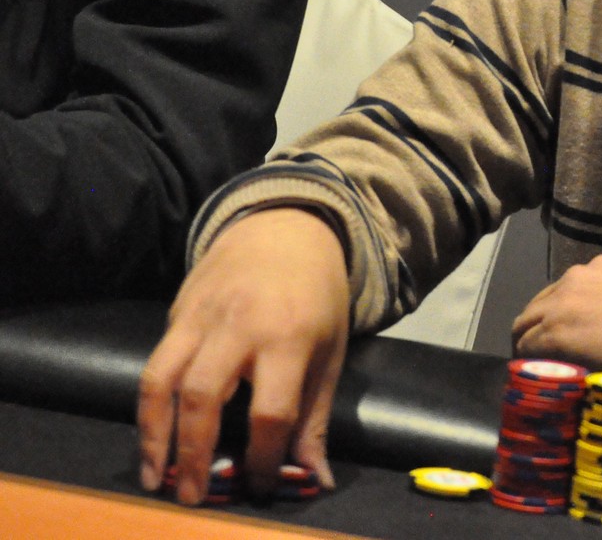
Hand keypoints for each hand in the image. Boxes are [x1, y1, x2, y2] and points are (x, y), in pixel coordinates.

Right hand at [137, 207, 349, 504]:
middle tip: (191, 495)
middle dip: (194, 453)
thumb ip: (316, 418)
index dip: (264, 457)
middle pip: (204, 396)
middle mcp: (240, 325)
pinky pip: (154, 363)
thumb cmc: (316, 295)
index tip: (261, 485)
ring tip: (156, 476)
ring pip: (162, 379)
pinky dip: (148, 405)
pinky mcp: (176, 312)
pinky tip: (153, 435)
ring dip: (154, 434)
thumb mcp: (331, 351)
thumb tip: (314, 478)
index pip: (271, 410)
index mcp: (289, 337)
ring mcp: (201, 316)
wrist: (285, 227)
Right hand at [511, 254, 601, 371]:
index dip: (524, 357)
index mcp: (554, 330)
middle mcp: (559, 298)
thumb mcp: (592, 369)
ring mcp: (579, 275)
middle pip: (527, 316)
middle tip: (534, 346)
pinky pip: (578, 279)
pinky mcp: (601, 262)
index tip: (530, 364)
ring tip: (560, 321)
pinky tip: (591, 301)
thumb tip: (552, 364)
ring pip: (549, 293)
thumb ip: (564, 361)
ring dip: (547, 309)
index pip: (524, 345)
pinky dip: (576, 292)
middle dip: (526, 333)